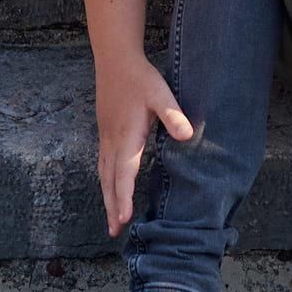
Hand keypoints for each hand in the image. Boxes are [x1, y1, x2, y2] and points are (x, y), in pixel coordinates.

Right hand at [96, 54, 192, 235]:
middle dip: (111, 207)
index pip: (123, 174)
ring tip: (111, 219)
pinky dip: (106, 181)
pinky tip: (110, 187)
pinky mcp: (106, 131)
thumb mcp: (161, 93)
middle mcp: (113, 141)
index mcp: (127, 136)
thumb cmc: (140, 78)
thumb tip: (188, 136)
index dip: (123, 198)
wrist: (115, 59)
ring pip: (104, 173)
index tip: (122, 220)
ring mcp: (106, 136)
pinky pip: (103, 163)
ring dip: (107, 197)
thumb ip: (173, 115)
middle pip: (109, 180)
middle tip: (113, 232)